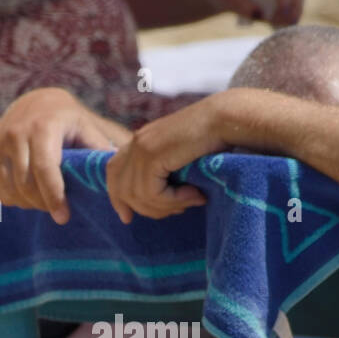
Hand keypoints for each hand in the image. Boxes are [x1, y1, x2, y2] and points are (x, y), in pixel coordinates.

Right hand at [0, 88, 127, 223]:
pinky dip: (8, 199)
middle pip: (24, 185)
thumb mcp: (88, 130)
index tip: (63, 218)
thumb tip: (119, 182)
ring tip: (42, 202)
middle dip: (42, 204)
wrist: (37, 103)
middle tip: (57, 211)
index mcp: (42, 127)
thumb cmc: (70, 123)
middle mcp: (15, 133)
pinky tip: (25, 196)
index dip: (53, 197)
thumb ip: (100, 152)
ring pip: (8, 189)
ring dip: (26, 204)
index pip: (44, 168)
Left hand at [105, 94, 230, 223]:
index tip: (126, 218)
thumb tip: (157, 205)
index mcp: (140, 141)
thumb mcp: (180, 160)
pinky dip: (173, 200)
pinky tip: (194, 194)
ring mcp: (142, 147)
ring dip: (166, 207)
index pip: (113, 172)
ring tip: (191, 201)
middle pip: (122, 189)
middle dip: (145, 209)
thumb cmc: (212, 140)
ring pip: (138, 196)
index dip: (117, 198)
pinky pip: (152, 192)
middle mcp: (136, 142)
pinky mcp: (152, 154)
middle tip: (176, 212)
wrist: (225, 120)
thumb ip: (164, 176)